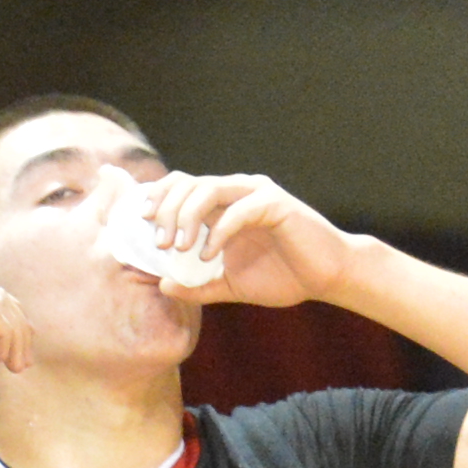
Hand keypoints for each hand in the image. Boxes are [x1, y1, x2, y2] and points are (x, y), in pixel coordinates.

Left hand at [131, 170, 358, 308]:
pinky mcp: (274, 203)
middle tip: (160, 243)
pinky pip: (237, 209)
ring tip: (180, 247)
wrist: (327, 277)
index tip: (140, 225)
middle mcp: (236, 191)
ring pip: (207, 188)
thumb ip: (196, 284)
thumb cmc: (282, 276)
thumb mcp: (228, 285)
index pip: (179, 186)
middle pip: (186, 183)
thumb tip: (162, 284)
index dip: (155, 199)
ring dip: (186, 217)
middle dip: (165, 211)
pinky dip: (218, 232)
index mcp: (222, 204)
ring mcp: (255, 193)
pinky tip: (210, 255)